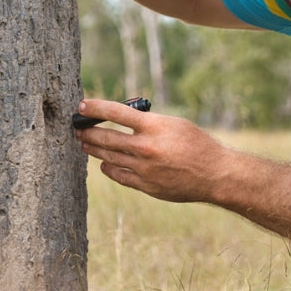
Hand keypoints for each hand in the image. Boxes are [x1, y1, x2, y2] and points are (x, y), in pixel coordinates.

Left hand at [73, 98, 224, 202]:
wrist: (214, 174)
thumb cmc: (197, 144)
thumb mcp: (175, 124)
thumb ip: (150, 123)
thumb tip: (126, 121)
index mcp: (154, 126)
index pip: (116, 112)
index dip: (95, 107)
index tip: (82, 105)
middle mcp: (145, 147)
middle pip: (106, 137)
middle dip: (87, 131)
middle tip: (77, 128)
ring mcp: (143, 168)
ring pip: (108, 157)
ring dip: (93, 149)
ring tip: (85, 144)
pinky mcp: (145, 185)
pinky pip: (118, 175)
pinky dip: (108, 167)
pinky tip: (104, 162)